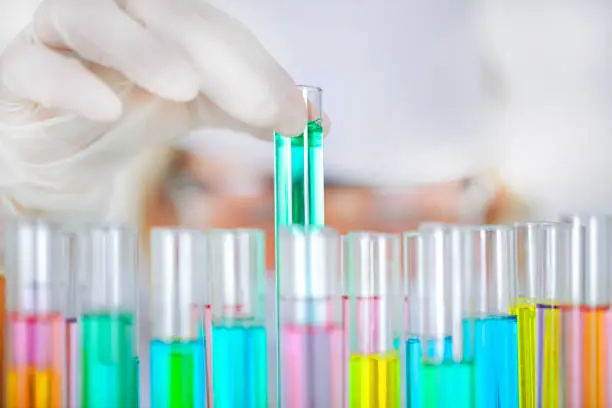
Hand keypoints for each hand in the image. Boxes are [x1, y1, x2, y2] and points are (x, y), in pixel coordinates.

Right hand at [0, 0, 308, 217]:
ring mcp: (61, 37)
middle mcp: (115, 13)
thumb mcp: (199, 108)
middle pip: (166, 15)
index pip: (216, 29)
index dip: (257, 69)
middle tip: (261, 108)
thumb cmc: (130, 112)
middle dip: (219, 61)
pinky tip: (104, 109)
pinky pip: (36, 67)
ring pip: (93, 20)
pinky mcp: (22, 72)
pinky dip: (69, 83)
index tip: (294, 114)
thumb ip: (249, 111)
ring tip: (182, 87)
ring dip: (141, 52)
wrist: (63, 148)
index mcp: (162, 18)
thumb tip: (316, 122)